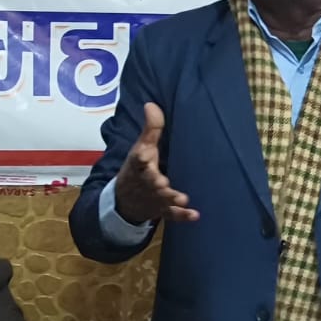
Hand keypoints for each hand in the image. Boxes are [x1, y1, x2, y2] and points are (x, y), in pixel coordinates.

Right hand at [114, 102, 198, 224]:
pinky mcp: (162, 210)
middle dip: (156, 182)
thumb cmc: (138, 168)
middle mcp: (146, 182)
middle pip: (150, 181)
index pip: (137, 159)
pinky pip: (173, 215)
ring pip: (162, 200)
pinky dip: (183, 216)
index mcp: (139, 165)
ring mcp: (154, 198)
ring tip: (182, 199)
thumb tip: (151, 104)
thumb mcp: (141, 148)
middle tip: (162, 182)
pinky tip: (195, 215)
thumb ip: (150, 128)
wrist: (124, 200)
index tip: (145, 152)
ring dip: (171, 199)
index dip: (141, 155)